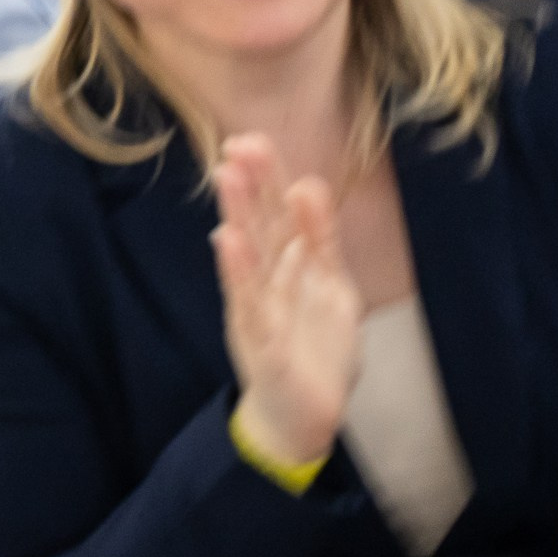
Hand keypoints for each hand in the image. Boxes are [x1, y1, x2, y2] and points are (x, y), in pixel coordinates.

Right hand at [211, 135, 362, 468]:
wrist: (303, 416)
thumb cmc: (313, 349)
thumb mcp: (330, 286)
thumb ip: (321, 239)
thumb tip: (306, 183)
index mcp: (286, 267)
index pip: (275, 214)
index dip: (266, 179)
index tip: (253, 140)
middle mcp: (266, 282)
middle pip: (258, 227)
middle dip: (249, 186)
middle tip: (237, 144)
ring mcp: (260, 309)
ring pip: (248, 255)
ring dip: (237, 215)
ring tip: (227, 176)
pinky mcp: (261, 341)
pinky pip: (249, 302)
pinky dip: (238, 272)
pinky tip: (228, 243)